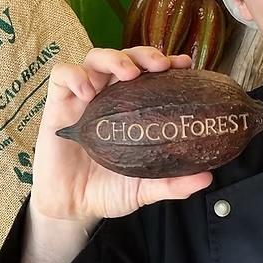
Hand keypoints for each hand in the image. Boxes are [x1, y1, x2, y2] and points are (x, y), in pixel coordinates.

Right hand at [30, 47, 212, 226]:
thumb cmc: (108, 191)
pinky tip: (87, 90)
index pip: (150, 74)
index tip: (184, 65)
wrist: (72, 208)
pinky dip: (74, 75)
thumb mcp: (144, 189)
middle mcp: (109, 96)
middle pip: (127, 58)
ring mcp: (83, 98)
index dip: (167, 64)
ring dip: (114, 58)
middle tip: (160, 66)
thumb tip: (205, 178)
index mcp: (132, 108)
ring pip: (96, 59)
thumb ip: (172, 184)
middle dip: (144, 55)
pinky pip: (61, 76)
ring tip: (128, 72)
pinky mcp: (57, 104)